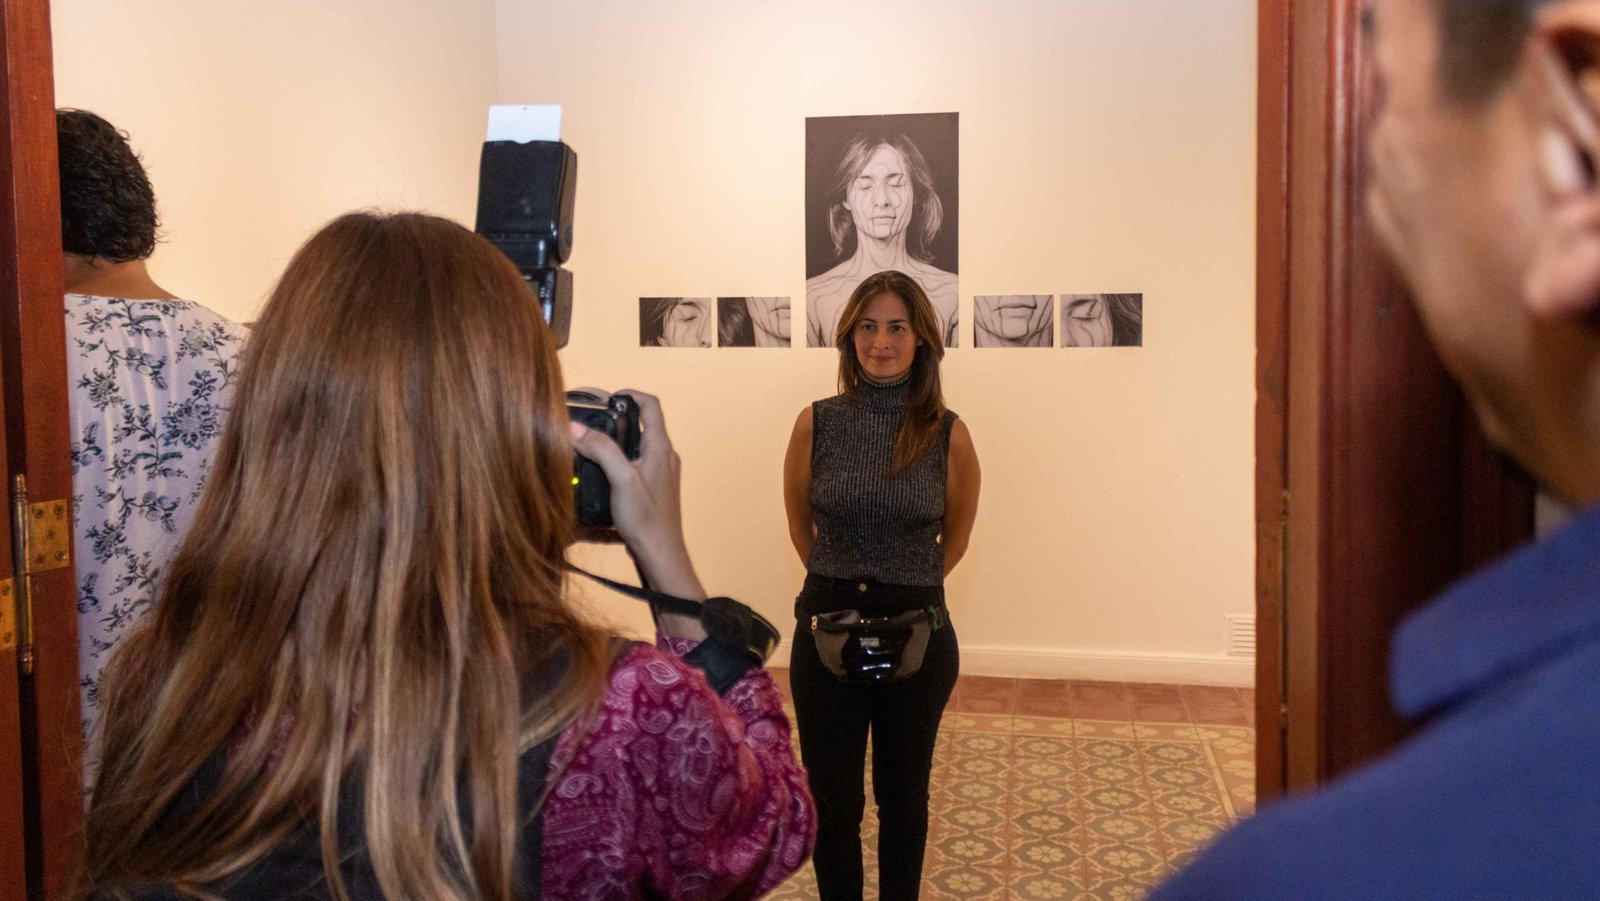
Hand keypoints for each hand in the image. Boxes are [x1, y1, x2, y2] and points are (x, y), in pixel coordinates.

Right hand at [568, 390, 707, 603]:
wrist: (660, 555)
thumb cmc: (646, 519)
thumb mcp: (621, 479)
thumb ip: (601, 450)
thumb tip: (576, 427)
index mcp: (661, 448)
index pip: (652, 406)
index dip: (631, 394)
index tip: (608, 397)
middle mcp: (665, 457)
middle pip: (644, 424)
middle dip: (618, 418)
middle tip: (592, 422)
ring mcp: (661, 474)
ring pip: (638, 446)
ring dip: (617, 441)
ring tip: (592, 446)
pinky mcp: (654, 490)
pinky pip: (636, 465)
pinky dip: (619, 460)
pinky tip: (602, 474)